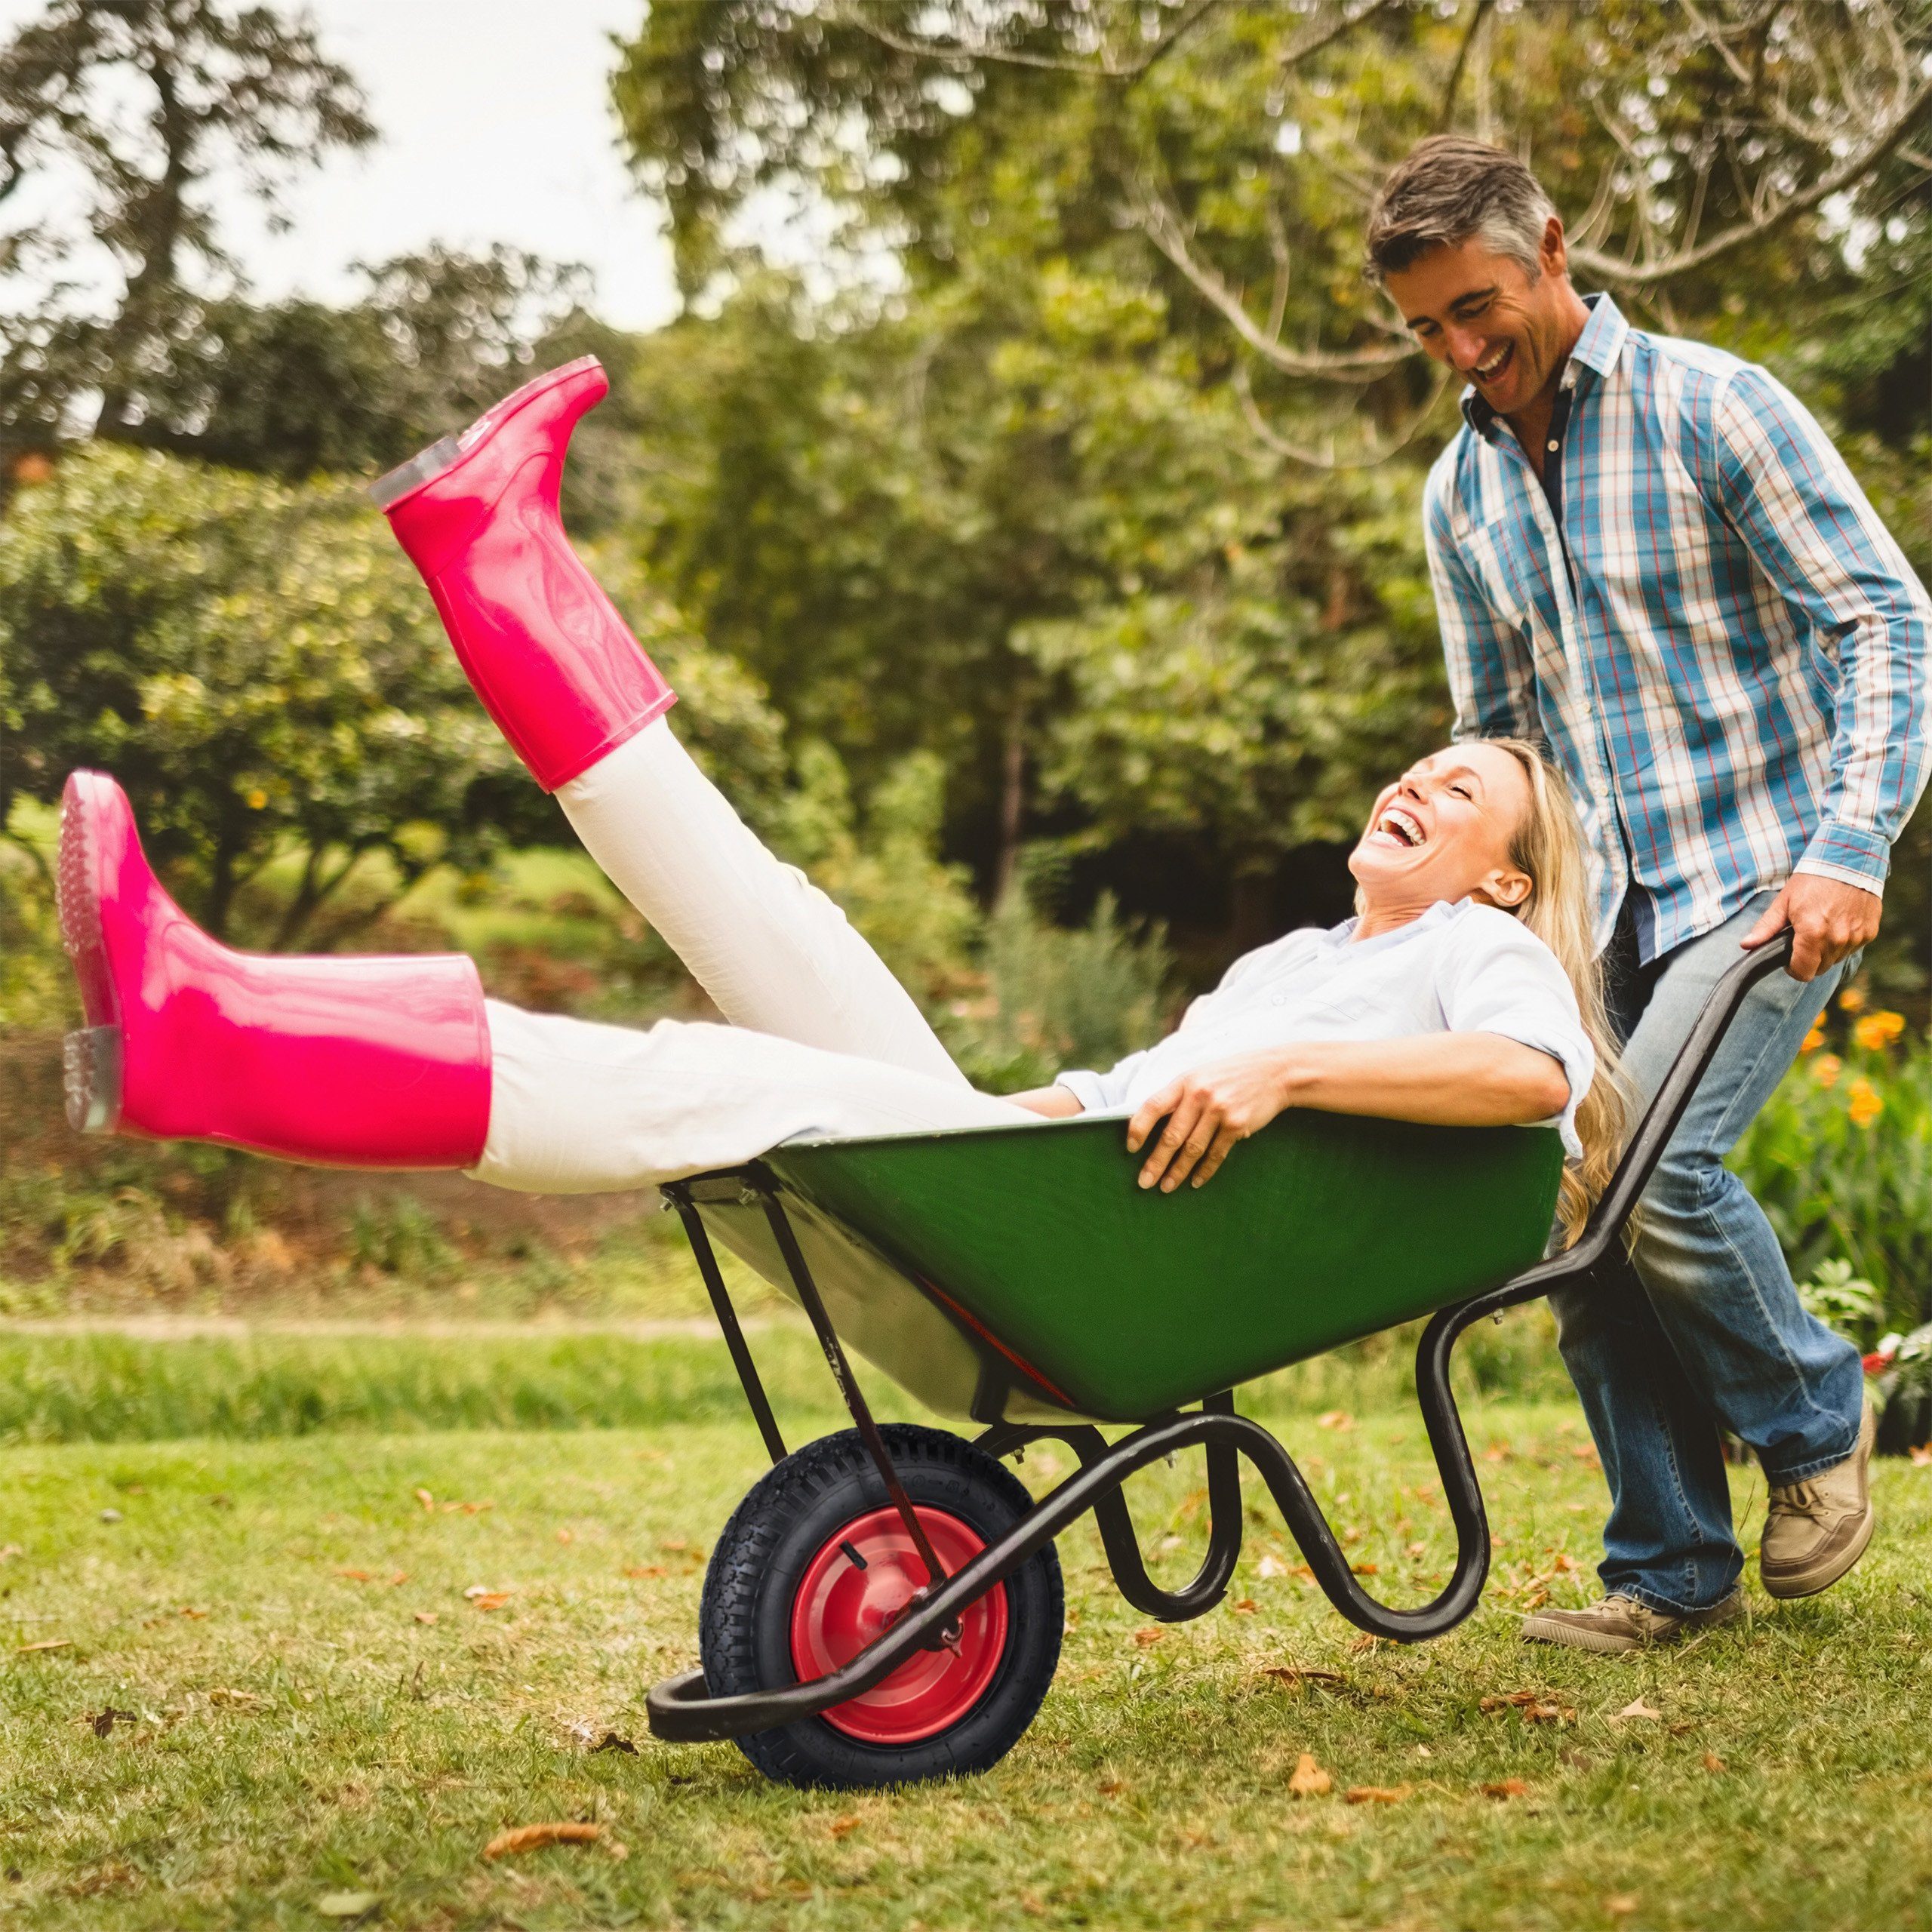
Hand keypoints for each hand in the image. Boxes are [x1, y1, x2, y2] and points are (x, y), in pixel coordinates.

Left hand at [1125, 1054, 1291, 1192]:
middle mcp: (1200, 1095)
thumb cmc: (1231, 1074)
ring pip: (1193, 1149)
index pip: (1153, 1106)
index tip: (1131, 1148)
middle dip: (1156, 1162)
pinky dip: (1204, 1171)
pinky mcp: (1237, 1125)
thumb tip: (1152, 1121)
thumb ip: (1179, 1095)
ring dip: (1177, 1171)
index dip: (1139, 1128)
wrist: (1275, 1073)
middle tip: (1144, 1181)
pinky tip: (1195, 1181)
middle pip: (1172, 1135)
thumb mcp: (1201, 1075)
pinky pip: (1216, 1154)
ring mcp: (1219, 1110)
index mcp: (1185, 1081)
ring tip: (1166, 1186)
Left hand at [1741, 874, 1881, 980]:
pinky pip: (1853, 947)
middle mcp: (1837, 940)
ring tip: (1821, 926)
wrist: (1849, 860)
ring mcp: (1856, 937)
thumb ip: (1766, 927)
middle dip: (1809, 959)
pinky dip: (1844, 941)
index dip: (1793, 969)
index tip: (1789, 958)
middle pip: (1820, 968)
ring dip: (1827, 950)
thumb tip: (1746, 945)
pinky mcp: (1870, 932)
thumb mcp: (1784, 902)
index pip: (1804, 973)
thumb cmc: (1813, 879)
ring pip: (1837, 959)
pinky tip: (1838, 922)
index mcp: (1813, 934)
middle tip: (1803, 938)